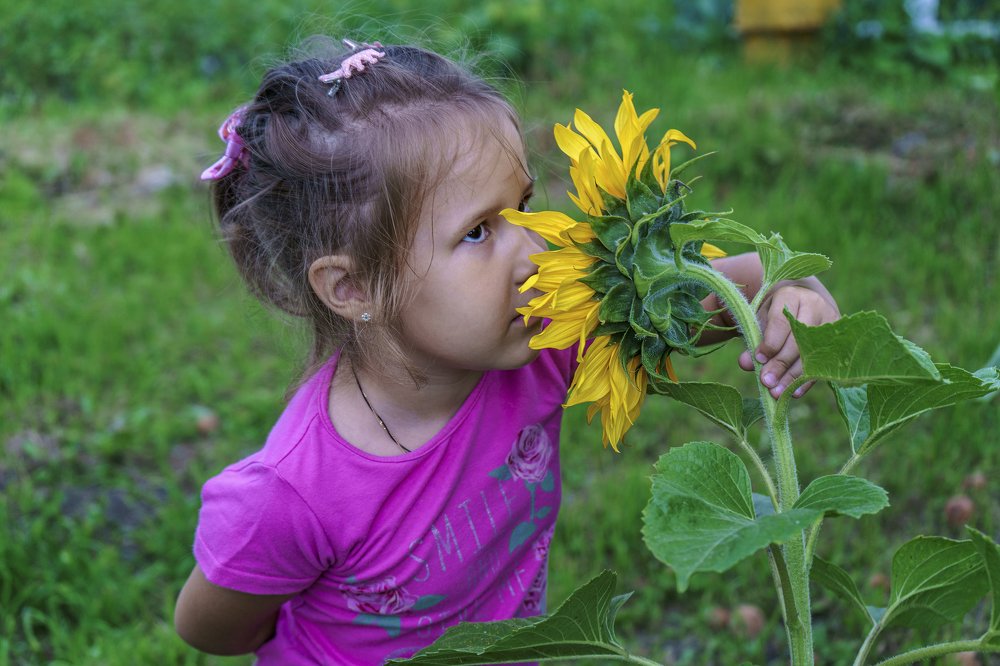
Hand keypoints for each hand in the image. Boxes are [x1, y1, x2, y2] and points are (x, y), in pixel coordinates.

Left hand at [737, 281, 839, 398]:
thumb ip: (753, 340)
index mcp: (790, 296)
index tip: (759, 360)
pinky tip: (794, 392)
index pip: (781, 322)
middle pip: (797, 340)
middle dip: (780, 364)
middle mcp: (814, 305)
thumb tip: (745, 364)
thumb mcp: (761, 321)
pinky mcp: (840, 339)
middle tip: (767, 382)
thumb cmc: (777, 314)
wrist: (804, 303)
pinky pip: (823, 364)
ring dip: (793, 376)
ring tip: (776, 392)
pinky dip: (807, 380)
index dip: (770, 343)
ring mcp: (830, 322)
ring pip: (811, 353)